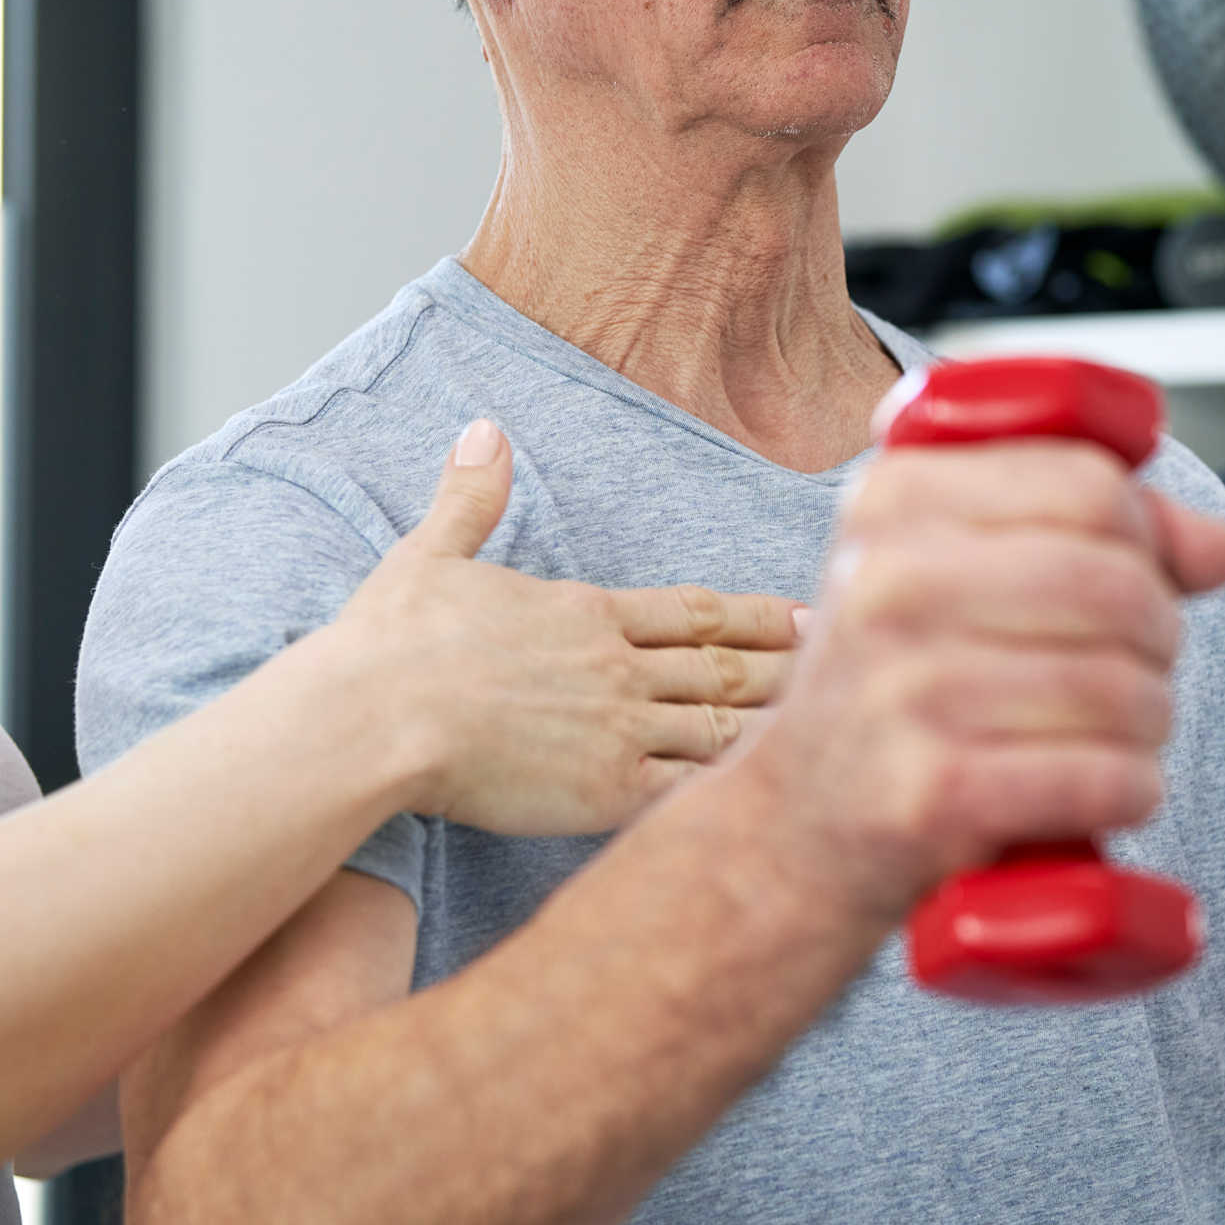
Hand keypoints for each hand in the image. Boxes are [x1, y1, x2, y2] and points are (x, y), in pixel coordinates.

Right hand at [334, 419, 798, 836]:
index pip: (694, 612)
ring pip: (723, 728)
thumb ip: (469, 497)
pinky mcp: (607, 790)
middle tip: (848, 666)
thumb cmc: (391, 643)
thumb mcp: (430, 553)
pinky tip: (780, 794)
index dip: (755, 615)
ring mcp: (621, 729)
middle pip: (724, 668)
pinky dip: (740, 789)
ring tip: (833, 729)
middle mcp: (618, 667)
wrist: (377, 715)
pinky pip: (693, 790)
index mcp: (586, 612)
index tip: (804, 614)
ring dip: (779, 728)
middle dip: (788, 669)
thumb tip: (482, 430)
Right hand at [726, 438, 1224, 924]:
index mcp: (893, 501)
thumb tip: (1219, 548)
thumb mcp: (954, 575)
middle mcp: (886, 584)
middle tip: (1134, 668)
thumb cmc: (893, 691)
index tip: (1133, 574)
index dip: (1145, 532)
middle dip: (1158, 636)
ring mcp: (904, 692)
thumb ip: (1089, 534)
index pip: (1087, 483)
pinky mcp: (931, 795)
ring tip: (1112, 734)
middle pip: (1118, 583)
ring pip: (1123, 686)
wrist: (793, 830)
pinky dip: (1132, 789)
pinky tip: (1105, 789)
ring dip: (1149, 722)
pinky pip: (1105, 776)